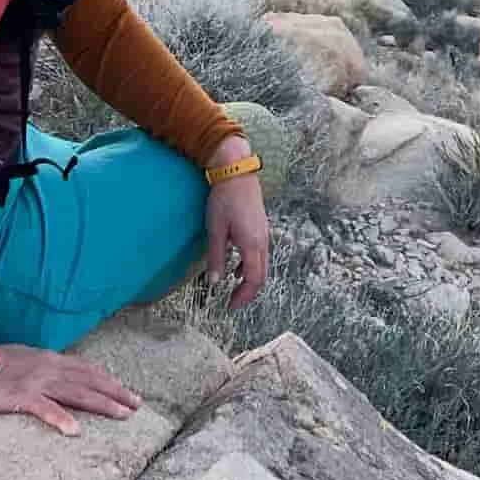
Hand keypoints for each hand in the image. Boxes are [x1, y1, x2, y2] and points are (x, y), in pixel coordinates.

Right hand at [0, 344, 141, 435]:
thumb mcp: (23, 359)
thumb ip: (41, 367)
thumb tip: (56, 373)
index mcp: (50, 360)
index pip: (87, 370)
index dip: (108, 380)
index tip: (126, 390)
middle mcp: (49, 369)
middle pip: (90, 381)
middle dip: (116, 393)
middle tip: (137, 405)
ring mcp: (37, 383)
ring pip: (77, 393)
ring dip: (102, 404)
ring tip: (123, 415)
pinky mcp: (21, 397)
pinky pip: (45, 409)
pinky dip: (61, 419)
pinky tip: (76, 431)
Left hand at [203, 135, 270, 307]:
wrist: (237, 172)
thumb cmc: (224, 200)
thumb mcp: (216, 230)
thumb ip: (217, 258)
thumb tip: (216, 282)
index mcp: (252, 244)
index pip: (253, 280)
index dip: (243, 297)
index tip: (230, 306)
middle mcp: (262, 241)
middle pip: (261, 276)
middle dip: (248, 293)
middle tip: (233, 303)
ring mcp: (264, 234)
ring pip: (262, 265)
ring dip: (250, 280)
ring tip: (234, 288)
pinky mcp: (261, 227)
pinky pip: (260, 254)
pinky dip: (250, 266)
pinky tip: (236, 267)